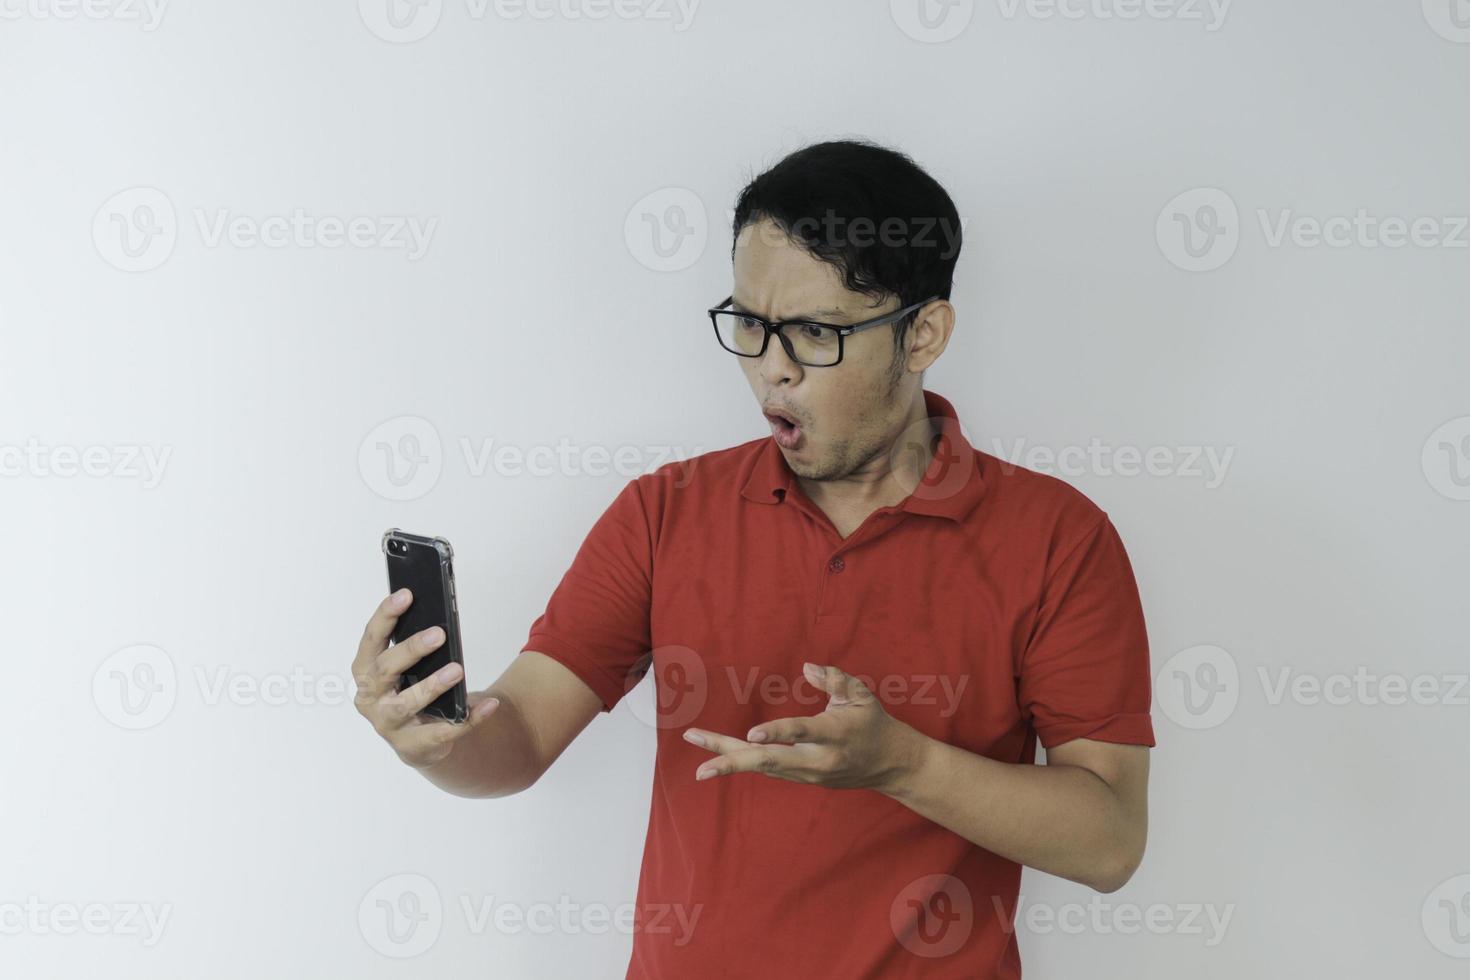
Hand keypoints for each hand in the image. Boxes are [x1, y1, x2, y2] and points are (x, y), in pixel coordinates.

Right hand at [352, 589, 499, 768]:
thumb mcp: (407, 667)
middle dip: (411, 650)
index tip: (407, 594)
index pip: (371, 639)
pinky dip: (469, 717)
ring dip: (432, 685)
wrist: (418, 740)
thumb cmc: (410, 689)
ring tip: (457, 670)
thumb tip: (440, 619)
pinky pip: (442, 731)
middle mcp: (370, 697)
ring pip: (406, 704)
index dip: (386, 615)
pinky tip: (489, 705)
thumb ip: (414, 646)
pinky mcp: (412, 746)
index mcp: (365, 670)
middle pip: (385, 670)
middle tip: (439, 633)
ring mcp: (387, 724)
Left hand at [682, 662, 926, 792]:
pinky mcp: (805, 780)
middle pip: (770, 762)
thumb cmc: (872, 722)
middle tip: (700, 766)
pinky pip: (771, 770)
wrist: (891, 764)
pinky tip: (721, 754)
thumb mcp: (860, 695)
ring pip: (764, 768)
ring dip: (730, 762)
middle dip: (733, 762)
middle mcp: (819, 759)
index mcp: (835, 734)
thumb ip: (835, 679)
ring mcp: (810, 774)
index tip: (751, 732)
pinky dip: (746, 762)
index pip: (802, 732)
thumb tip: (807, 667)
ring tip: (698, 756)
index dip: (778, 733)